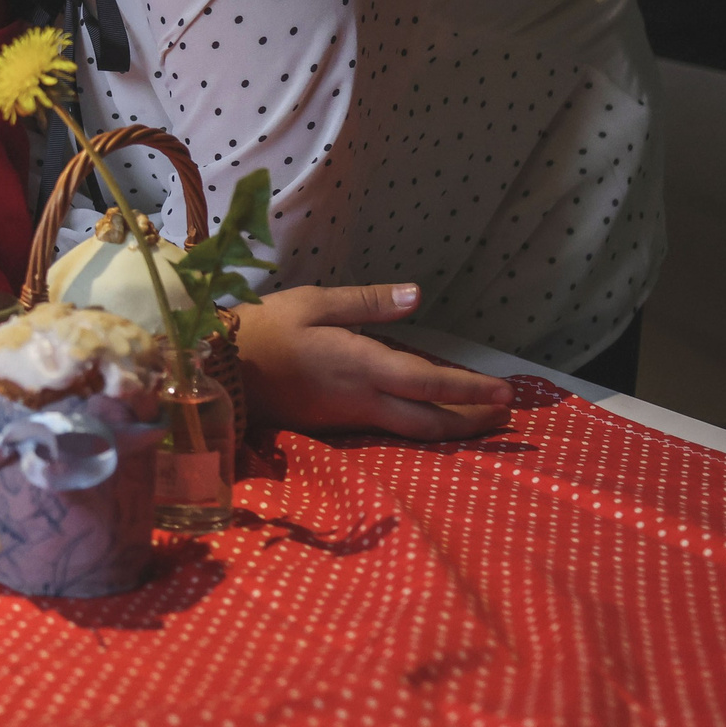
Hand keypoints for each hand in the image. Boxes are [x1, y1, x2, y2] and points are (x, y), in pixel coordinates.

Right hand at [235, 283, 515, 440]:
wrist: (220, 371)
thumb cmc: (264, 329)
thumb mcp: (313, 301)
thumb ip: (367, 303)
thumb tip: (416, 296)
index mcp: (360, 365)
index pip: (427, 381)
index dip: (469, 389)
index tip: (506, 392)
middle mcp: (360, 400)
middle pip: (428, 422)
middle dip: (470, 421)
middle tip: (504, 415)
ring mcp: (347, 418)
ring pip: (411, 431)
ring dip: (449, 427)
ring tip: (478, 419)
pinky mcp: (334, 426)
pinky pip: (388, 429)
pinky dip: (419, 425)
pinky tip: (428, 415)